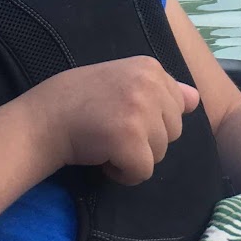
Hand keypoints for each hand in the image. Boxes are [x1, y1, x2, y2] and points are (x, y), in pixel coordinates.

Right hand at [32, 58, 199, 185]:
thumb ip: (161, 90)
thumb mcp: (122, 82)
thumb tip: (195, 99)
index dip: (148, 118)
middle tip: (111, 129)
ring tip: (106, 141)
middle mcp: (149, 83)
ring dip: (134, 156)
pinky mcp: (130, 139)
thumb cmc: (80, 100)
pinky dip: (124, 174)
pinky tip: (103, 157)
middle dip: (145, 139)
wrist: (45, 118)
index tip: (119, 113)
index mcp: (150, 67)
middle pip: (173, 132)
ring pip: (160, 153)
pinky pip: (143, 171)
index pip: (176, 107)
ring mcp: (141, 110)